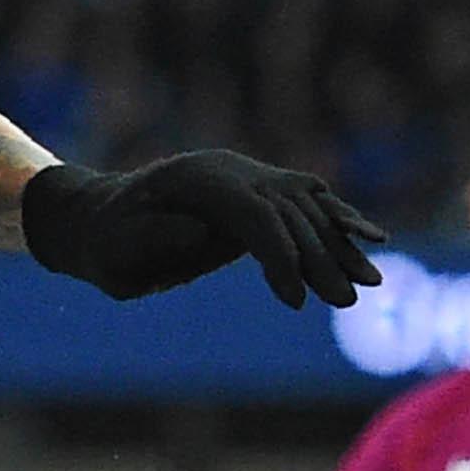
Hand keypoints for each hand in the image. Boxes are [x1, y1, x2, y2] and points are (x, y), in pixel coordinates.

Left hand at [19, 151, 387, 308]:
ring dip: (340, 243)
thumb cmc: (103, 245)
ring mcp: (246, 176)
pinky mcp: (257, 192)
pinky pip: (305, 204)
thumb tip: (201, 231)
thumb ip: (153, 239)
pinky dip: (337, 221)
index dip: (281, 255)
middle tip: (346, 300)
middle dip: (320, 256)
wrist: (99, 221)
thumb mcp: (113, 250)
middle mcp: (229, 170)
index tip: (296, 300)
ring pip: (305, 206)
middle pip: (288, 210)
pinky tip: (371, 239)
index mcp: (196, 180)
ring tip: (370, 282)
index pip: (255, 214)